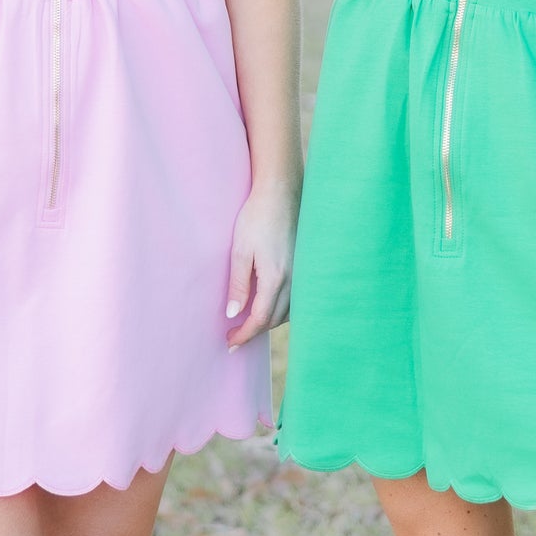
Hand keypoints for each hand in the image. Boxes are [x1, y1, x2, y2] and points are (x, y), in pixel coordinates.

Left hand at [225, 184, 295, 344]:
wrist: (281, 192)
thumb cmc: (257, 217)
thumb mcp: (239, 250)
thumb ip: (238, 284)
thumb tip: (233, 314)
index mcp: (275, 278)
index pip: (260, 320)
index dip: (244, 335)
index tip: (230, 343)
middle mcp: (294, 280)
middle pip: (274, 320)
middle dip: (254, 332)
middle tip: (234, 336)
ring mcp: (302, 274)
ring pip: (287, 312)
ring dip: (268, 322)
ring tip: (249, 324)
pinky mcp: (305, 266)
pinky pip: (296, 300)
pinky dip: (281, 309)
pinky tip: (269, 305)